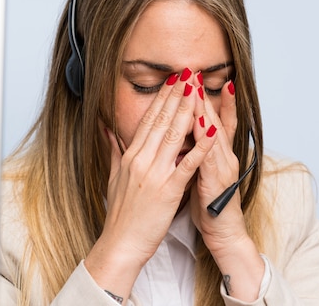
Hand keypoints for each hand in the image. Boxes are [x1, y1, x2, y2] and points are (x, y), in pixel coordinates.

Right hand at [84, 69, 216, 298]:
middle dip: (177, 95)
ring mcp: (155, 174)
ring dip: (187, 110)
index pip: (149, 120)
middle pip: (161, 121)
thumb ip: (113, 150)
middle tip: (188, 73)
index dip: (162, 98)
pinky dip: (200, 146)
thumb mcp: (113, 177)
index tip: (173, 80)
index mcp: (131, 156)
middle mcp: (142, 160)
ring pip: (173, 135)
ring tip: (197, 89)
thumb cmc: (120, 214)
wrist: (120, 243)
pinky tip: (211, 131)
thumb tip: (107, 130)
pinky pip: (187, 164)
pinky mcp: (168, 190)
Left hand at [190, 78, 245, 254]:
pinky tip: (203, 126)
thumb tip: (180, 137)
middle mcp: (222, 155)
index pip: (211, 119)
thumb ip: (191, 153)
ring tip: (196, 89)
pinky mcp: (218, 182)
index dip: (204, 98)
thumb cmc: (208, 204)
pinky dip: (207, 141)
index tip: (194, 78)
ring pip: (213, 133)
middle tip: (193, 72)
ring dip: (205, 110)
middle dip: (202, 95)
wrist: (223, 234)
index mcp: (214, 153)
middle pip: (213, 119)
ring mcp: (223, 167)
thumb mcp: (197, 174)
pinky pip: (211, 158)